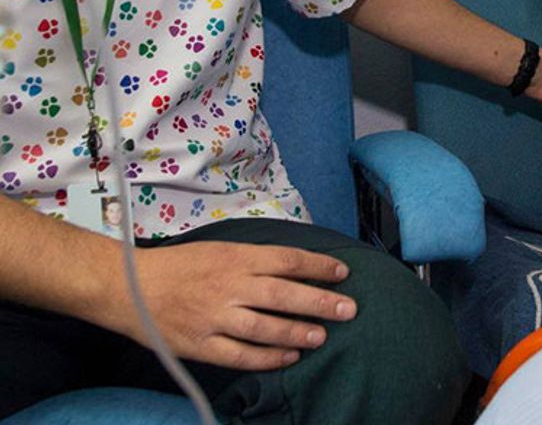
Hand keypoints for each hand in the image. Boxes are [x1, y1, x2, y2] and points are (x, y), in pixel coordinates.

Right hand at [112, 241, 356, 370]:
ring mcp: (214, 317)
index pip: (287, 259)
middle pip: (283, 294)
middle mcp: (229, 285)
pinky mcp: (200, 344)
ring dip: (297, 332)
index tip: (343, 272)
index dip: (317, 266)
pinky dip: (267, 359)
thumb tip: (294, 267)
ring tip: (322, 336)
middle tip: (349, 309)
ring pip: (265, 327)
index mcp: (236, 257)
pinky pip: (239, 355)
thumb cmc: (180, 264)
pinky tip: (288, 358)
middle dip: (319, 301)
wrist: (128, 286)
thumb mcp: (221, 248)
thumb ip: (254, 259)